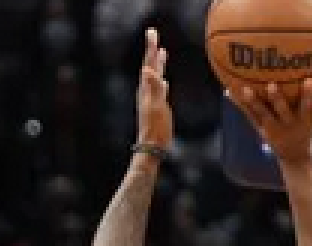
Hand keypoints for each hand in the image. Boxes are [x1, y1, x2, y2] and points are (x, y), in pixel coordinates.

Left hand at [137, 29, 172, 150]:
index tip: (152, 33)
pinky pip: (159, 88)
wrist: (152, 146)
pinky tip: (164, 80)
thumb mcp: (156, 106)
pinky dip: (161, 80)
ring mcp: (152, 98)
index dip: (151, 48)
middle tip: (153, 35)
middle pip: (150, 66)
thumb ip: (153, 87)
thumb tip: (147, 69)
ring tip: (161, 52)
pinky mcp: (157, 106)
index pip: (149, 63)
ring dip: (157, 63)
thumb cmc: (155, 127)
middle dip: (152, 51)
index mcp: (146, 88)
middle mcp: (147, 91)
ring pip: (154, 76)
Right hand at [233, 78, 311, 165]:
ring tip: (309, 80)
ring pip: (304, 107)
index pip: (259, 112)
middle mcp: (286, 123)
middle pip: (281, 110)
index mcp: (271, 125)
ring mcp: (302, 121)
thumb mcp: (258, 127)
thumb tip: (227, 90)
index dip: (251, 101)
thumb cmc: (274, 135)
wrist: (296, 155)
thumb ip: (245, 109)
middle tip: (273, 85)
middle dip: (276, 99)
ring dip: (306, 94)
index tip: (244, 88)